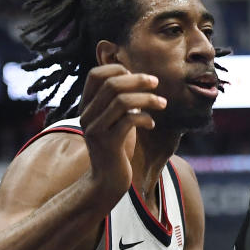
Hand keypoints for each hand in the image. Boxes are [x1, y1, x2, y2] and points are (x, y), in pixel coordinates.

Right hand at [78, 64, 167, 203]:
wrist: (107, 181)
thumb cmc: (116, 148)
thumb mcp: (115, 121)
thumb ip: (118, 102)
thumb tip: (136, 78)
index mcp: (86, 106)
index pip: (95, 74)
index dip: (117, 69)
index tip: (136, 76)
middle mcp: (87, 115)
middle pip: (111, 85)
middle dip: (137, 80)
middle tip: (156, 82)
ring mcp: (96, 129)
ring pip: (121, 101)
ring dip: (147, 99)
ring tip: (163, 104)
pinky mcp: (108, 144)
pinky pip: (129, 121)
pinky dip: (145, 118)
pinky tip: (151, 124)